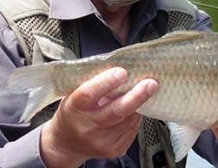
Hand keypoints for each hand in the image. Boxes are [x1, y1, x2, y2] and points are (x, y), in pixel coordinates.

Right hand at [40, 68, 157, 166]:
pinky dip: (135, 117)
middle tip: (151, 83)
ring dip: (138, 105)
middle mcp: (86, 127)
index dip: (107, 82)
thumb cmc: (74, 112)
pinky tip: (133, 110)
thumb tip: (121, 67)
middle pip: (116, 111)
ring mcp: (100, 141)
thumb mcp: (75, 94)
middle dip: (137, 96)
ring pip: (128, 120)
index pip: (90, 93)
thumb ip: (94, 83)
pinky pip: (132, 130)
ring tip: (143, 93)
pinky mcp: (114, 150)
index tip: (123, 72)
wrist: (66, 143)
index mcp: (74, 108)